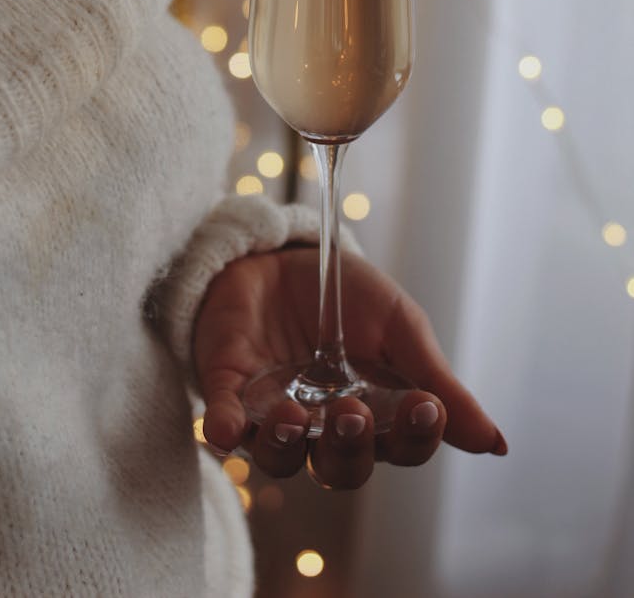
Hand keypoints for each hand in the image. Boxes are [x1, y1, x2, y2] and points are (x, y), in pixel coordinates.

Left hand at [193, 245, 506, 490]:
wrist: (281, 252)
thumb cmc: (347, 296)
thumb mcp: (398, 324)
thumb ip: (437, 380)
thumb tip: (495, 444)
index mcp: (376, 413)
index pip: (401, 447)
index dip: (415, 436)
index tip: (425, 406)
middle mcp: (326, 427)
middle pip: (342, 467)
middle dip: (349, 447)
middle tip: (351, 411)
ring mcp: (275, 414)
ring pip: (282, 459)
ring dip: (288, 446)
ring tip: (295, 416)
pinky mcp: (230, 393)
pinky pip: (225, 426)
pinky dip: (224, 430)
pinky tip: (225, 430)